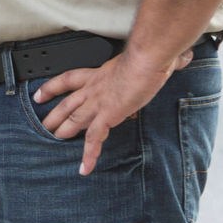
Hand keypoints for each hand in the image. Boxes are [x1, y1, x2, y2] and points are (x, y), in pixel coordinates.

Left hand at [34, 46, 193, 175]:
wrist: (146, 59)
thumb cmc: (149, 55)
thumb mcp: (150, 57)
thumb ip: (163, 60)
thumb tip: (182, 58)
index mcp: (99, 73)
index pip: (68, 79)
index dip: (52, 87)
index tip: (40, 94)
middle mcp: (94, 88)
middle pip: (67, 103)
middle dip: (53, 114)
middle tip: (41, 124)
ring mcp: (98, 103)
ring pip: (74, 120)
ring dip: (63, 131)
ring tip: (53, 140)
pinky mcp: (107, 116)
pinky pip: (94, 139)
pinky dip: (89, 155)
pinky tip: (84, 168)